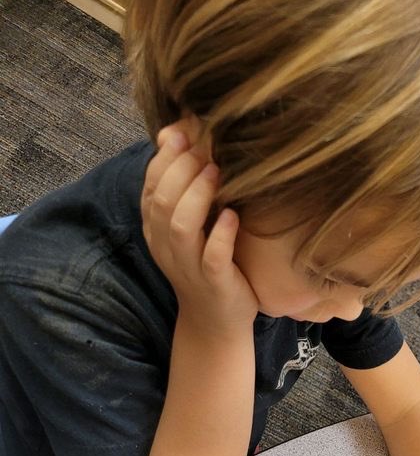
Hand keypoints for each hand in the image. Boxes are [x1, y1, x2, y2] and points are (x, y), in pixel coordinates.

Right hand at [142, 123, 258, 330]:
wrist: (215, 322)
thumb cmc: (207, 263)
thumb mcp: (189, 223)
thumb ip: (181, 185)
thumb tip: (174, 133)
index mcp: (156, 229)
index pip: (150, 186)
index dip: (165, 157)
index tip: (185, 133)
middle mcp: (166, 247)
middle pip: (162, 200)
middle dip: (182, 168)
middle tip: (206, 148)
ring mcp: (188, 266)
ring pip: (181, 225)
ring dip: (199, 194)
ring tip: (217, 173)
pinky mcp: (215, 282)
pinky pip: (212, 255)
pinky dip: (221, 233)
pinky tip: (233, 216)